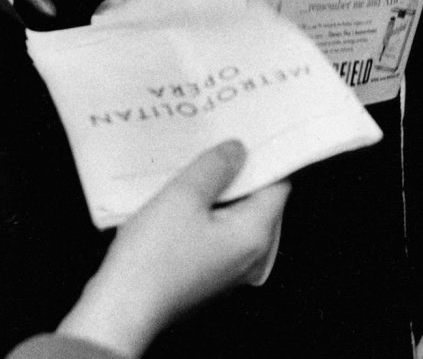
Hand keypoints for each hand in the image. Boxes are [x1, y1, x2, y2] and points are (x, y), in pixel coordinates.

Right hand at [59, 141, 290, 358]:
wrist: (118, 312)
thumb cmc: (150, 261)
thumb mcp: (184, 196)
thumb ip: (216, 166)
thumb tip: (238, 150)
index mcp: (255, 233)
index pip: (278, 184)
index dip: (264, 157)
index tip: (248, 136)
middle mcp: (251, 254)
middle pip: (258, 200)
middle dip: (238, 173)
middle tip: (216, 147)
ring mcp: (230, 267)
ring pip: (234, 217)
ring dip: (217, 193)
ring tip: (193, 171)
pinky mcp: (208, 274)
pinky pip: (216, 234)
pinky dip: (204, 216)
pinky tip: (180, 202)